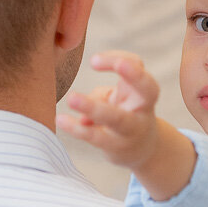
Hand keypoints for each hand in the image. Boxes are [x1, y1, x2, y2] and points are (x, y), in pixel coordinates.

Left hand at [58, 52, 160, 169]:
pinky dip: (77, 128)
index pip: (137, 65)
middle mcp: (143, 108)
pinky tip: (60, 120)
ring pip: (117, 118)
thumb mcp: (118, 98)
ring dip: (93, 107)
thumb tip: (79, 105)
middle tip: (99, 61)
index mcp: (142, 87)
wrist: (141, 149)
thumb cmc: (126, 113)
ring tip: (71, 98)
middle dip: (133, 75)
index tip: (93, 60)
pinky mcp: (116, 146)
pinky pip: (96, 136)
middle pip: (147, 90)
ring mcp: (132, 129)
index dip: (120, 57)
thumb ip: (102, 95)